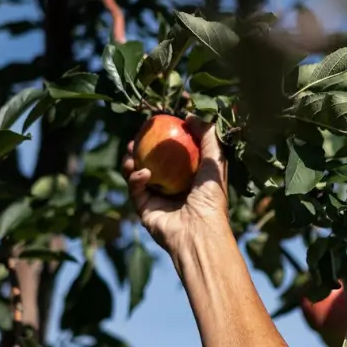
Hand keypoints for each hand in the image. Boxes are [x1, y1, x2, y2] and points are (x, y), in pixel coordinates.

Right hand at [122, 115, 228, 253]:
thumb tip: (191, 116)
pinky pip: (135, 190)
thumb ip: (208, 136)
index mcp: (189, 178)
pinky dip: (136, 179)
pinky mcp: (145, 210)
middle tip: (136, 136)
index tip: (155, 124)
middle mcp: (172, 188)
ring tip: (130, 149)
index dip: (162, 139)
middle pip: (150, 162)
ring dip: (131, 161)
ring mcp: (157, 199)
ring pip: (137, 175)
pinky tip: (142, 173)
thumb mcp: (215, 161)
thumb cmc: (211, 197)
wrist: (199, 231)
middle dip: (140, 148)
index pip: (172, 154)